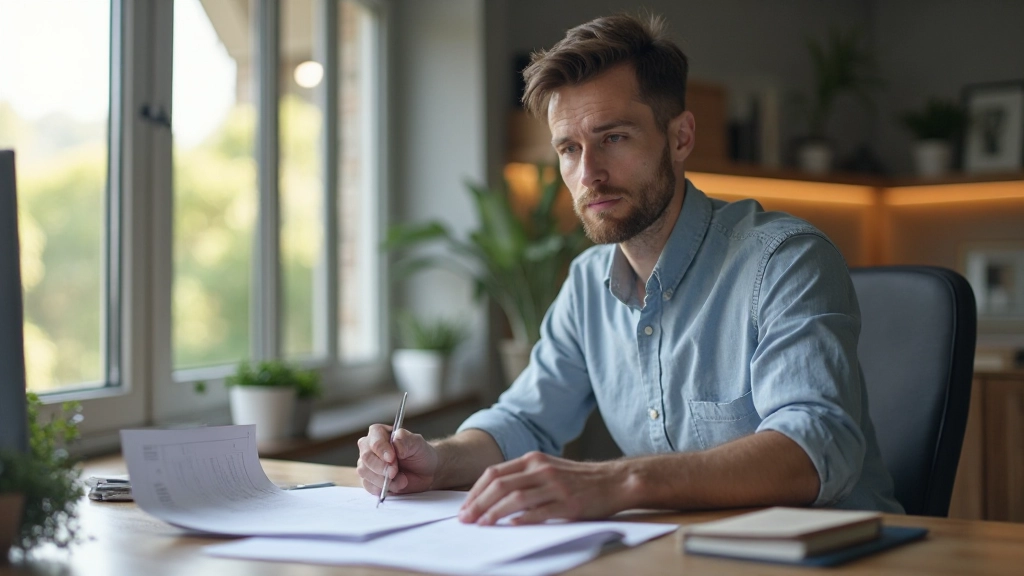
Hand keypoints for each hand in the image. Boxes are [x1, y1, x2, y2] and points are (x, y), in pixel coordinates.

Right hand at [356, 423, 438, 495]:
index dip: (382, 450)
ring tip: (402, 480)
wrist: (425, 472)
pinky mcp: (369, 480)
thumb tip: (394, 443)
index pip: (374, 441)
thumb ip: (405, 439)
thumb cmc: (419, 453)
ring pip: (365, 472)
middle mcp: (369, 447)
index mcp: (379, 433)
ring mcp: (367, 464)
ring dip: (384, 480)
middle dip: (382, 467)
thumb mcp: (417, 443)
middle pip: (366, 457)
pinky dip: (381, 488)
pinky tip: (394, 485)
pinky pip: (368, 486)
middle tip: (395, 472)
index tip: (392, 458)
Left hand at [457, 452, 628, 524]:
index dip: (475, 491)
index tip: (464, 507)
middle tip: (465, 520)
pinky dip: (522, 520)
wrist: (613, 481)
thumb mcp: (548, 469)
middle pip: (500, 485)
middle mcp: (541, 469)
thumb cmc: (578, 479)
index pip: (494, 473)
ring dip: (494, 513)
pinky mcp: (568, 503)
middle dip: (478, 503)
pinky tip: (510, 526)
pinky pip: (540, 512)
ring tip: (482, 525)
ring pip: (515, 499)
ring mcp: (555, 485)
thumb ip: (524, 477)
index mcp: (533, 459)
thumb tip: (493, 496)